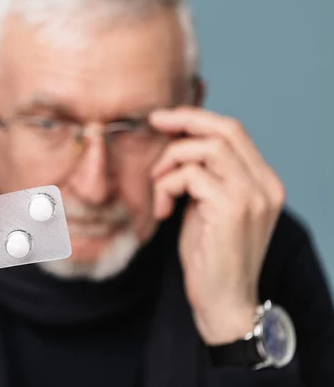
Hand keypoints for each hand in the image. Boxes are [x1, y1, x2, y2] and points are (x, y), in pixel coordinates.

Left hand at [149, 107, 285, 344]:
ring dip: (170, 161)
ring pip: (207, 148)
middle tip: (153, 124)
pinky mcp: (232, 209)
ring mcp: (252, 196)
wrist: (223, 301)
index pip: (234, 131)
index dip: (196, 118)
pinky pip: (191, 175)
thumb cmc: (210, 256)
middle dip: (184, 121)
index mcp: (263, 182)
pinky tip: (162, 210)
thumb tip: (175, 144)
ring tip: (158, 188)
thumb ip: (203, 177)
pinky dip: (167, 186)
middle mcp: (265, 184)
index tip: (164, 119)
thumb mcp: (208, 208)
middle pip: (225, 129)